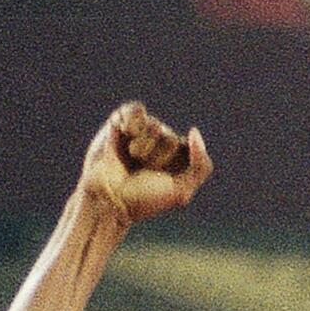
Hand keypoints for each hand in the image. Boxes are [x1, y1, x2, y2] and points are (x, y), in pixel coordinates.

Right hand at [78, 101, 212, 226]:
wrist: (108, 199)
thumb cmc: (142, 200)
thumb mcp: (181, 192)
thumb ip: (201, 166)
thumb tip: (194, 131)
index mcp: (177, 158)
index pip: (190, 148)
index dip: (175, 166)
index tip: (162, 181)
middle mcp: (160, 142)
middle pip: (170, 140)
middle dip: (156, 159)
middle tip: (141, 172)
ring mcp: (141, 130)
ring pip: (154, 127)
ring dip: (142, 149)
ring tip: (130, 159)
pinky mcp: (121, 120)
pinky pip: (137, 110)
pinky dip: (133, 124)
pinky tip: (125, 135)